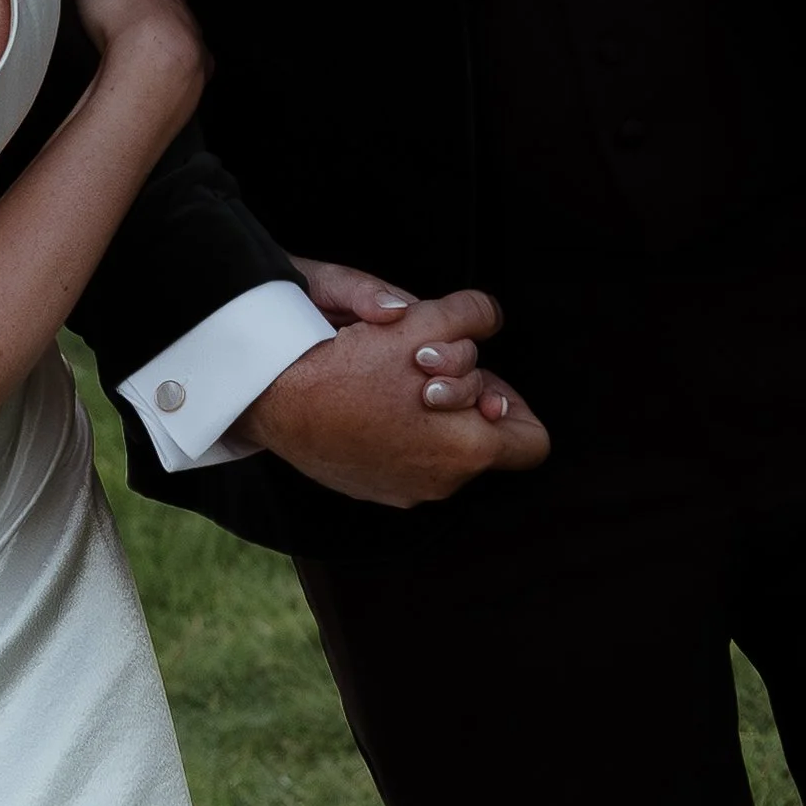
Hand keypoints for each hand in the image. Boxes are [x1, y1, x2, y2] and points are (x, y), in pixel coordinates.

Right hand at [72, 0, 207, 112]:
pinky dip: (159, 58)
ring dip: (151, 26)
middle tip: (114, 2)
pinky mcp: (187, 65)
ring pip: (170, 21)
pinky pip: (174, 56)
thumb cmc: (124, 10)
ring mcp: (185, 30)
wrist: (152, 63)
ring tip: (125, 35)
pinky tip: (141, 63)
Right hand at [232, 285, 548, 507]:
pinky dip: (398, 426)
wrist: (274, 397)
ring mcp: (402, 489)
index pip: (532, 441)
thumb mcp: (423, 321)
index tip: (484, 373)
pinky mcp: (368, 485)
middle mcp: (440, 482)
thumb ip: (472, 316)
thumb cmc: (350, 363)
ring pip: (440, 443)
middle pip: (481, 435)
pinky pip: (403, 455)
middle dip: (464, 392)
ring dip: (430, 407)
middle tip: (429, 359)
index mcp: (467, 451)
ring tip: (395, 372)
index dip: (514, 399)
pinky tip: (371, 394)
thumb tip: (490, 320)